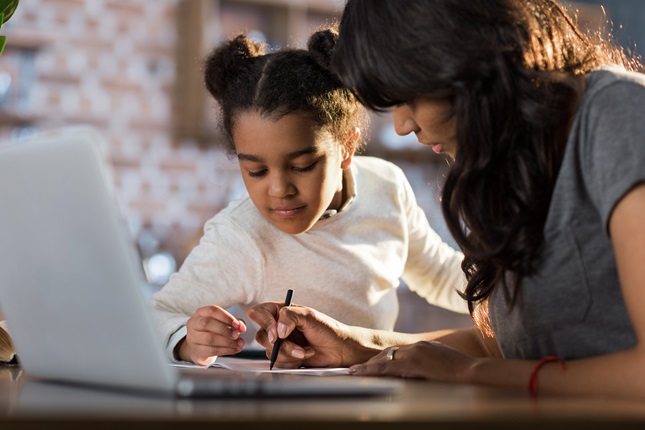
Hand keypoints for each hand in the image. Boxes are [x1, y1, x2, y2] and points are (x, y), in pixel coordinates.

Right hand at [179, 305, 246, 364]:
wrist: (202, 348)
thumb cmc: (214, 331)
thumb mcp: (225, 323)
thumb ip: (236, 323)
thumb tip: (242, 327)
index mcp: (201, 312)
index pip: (212, 310)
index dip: (226, 317)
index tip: (237, 324)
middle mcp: (193, 323)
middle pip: (207, 323)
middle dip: (225, 330)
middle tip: (237, 335)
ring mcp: (192, 338)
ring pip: (209, 338)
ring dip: (227, 342)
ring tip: (238, 344)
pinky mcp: (196, 350)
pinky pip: (211, 350)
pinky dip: (225, 350)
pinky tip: (234, 350)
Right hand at [247, 303, 372, 367]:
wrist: (339, 350)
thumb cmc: (328, 329)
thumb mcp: (310, 316)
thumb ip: (290, 316)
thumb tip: (278, 329)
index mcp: (281, 311)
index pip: (258, 313)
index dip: (265, 324)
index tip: (278, 334)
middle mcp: (278, 326)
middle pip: (261, 336)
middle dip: (281, 345)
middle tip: (298, 347)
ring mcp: (281, 343)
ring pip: (269, 352)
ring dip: (290, 354)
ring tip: (306, 351)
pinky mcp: (285, 357)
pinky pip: (277, 362)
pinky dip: (292, 362)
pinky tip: (304, 356)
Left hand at [349, 340, 474, 381]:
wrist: (470, 370)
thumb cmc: (462, 370)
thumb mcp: (442, 361)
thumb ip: (429, 361)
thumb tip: (420, 368)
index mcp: (422, 346)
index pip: (398, 351)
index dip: (383, 357)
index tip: (373, 362)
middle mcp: (416, 346)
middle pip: (388, 352)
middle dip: (373, 361)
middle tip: (358, 368)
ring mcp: (414, 353)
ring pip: (384, 358)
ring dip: (368, 366)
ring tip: (354, 371)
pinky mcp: (413, 362)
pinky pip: (388, 367)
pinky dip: (373, 370)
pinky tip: (363, 373)